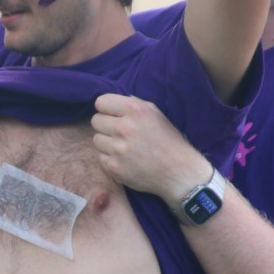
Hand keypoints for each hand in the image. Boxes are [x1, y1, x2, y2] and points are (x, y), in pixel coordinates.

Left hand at [91, 93, 209, 203]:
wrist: (178, 171)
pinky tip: (124, 160)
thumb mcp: (155, 113)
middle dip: (106, 125)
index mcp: (135, 110)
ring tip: (123, 147)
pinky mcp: (114, 167)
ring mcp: (118, 149)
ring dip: (107, 143)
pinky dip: (110, 158)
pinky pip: (100, 157)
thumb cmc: (167, 140)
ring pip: (96, 139)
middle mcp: (124, 127)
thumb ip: (133, 104)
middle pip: (96, 121)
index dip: (107, 109)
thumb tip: (111, 102)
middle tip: (120, 133)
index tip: (114, 116)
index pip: (101, 102)